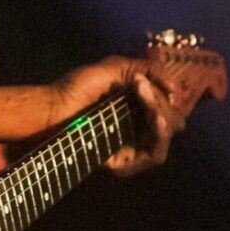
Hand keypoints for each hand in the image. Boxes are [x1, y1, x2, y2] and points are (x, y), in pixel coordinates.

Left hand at [51, 56, 185, 176]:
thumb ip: (147, 69)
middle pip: (173, 120)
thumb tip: (176, 88)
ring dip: (161, 113)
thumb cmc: (77, 88)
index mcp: (138, 108)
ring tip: (146, 97)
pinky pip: (156, 154)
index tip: (144, 79)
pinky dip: (160, 134)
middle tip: (138, 85)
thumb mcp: (114, 69)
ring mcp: (134, 146)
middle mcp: (139, 128)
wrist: (54, 108)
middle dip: (161, 100)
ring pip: (167, 135)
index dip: (164, 92)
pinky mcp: (126, 161)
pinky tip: (156, 118)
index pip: (169, 105)